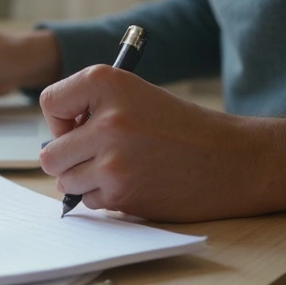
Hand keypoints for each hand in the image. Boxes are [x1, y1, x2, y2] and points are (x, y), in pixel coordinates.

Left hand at [39, 65, 285, 221]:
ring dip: (86, 181)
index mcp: (107, 83)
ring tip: (121, 169)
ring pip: (66, 181)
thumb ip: (91, 109)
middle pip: (50, 153)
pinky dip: (105, 198)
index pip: (50, 103)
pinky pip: (89, 201)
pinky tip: (136, 184)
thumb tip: (50, 143)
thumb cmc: (181, 128)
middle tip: (96, 156)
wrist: (234, 161)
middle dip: (68, 159)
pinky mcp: (121, 193)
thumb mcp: (135, 96)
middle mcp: (107, 119)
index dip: (61, 120)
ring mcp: (113, 159)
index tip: (79, 126)